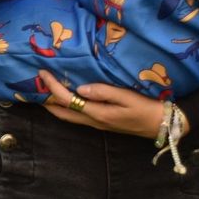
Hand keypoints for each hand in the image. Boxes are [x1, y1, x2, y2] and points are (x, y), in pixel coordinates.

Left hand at [37, 71, 164, 138]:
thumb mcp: (127, 97)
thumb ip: (104, 92)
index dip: (52, 87)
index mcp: (97, 114)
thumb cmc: (146, 109)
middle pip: (61, 113)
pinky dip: (66, 108)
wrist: (163, 125)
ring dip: (54, 106)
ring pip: (68, 116)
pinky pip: (77, 116)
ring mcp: (97, 124)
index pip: (67, 100)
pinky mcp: (102, 123)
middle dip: (45, 100)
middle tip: (35, 85)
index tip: (42, 73)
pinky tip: (66, 100)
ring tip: (45, 92)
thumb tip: (81, 88)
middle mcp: (93, 121)